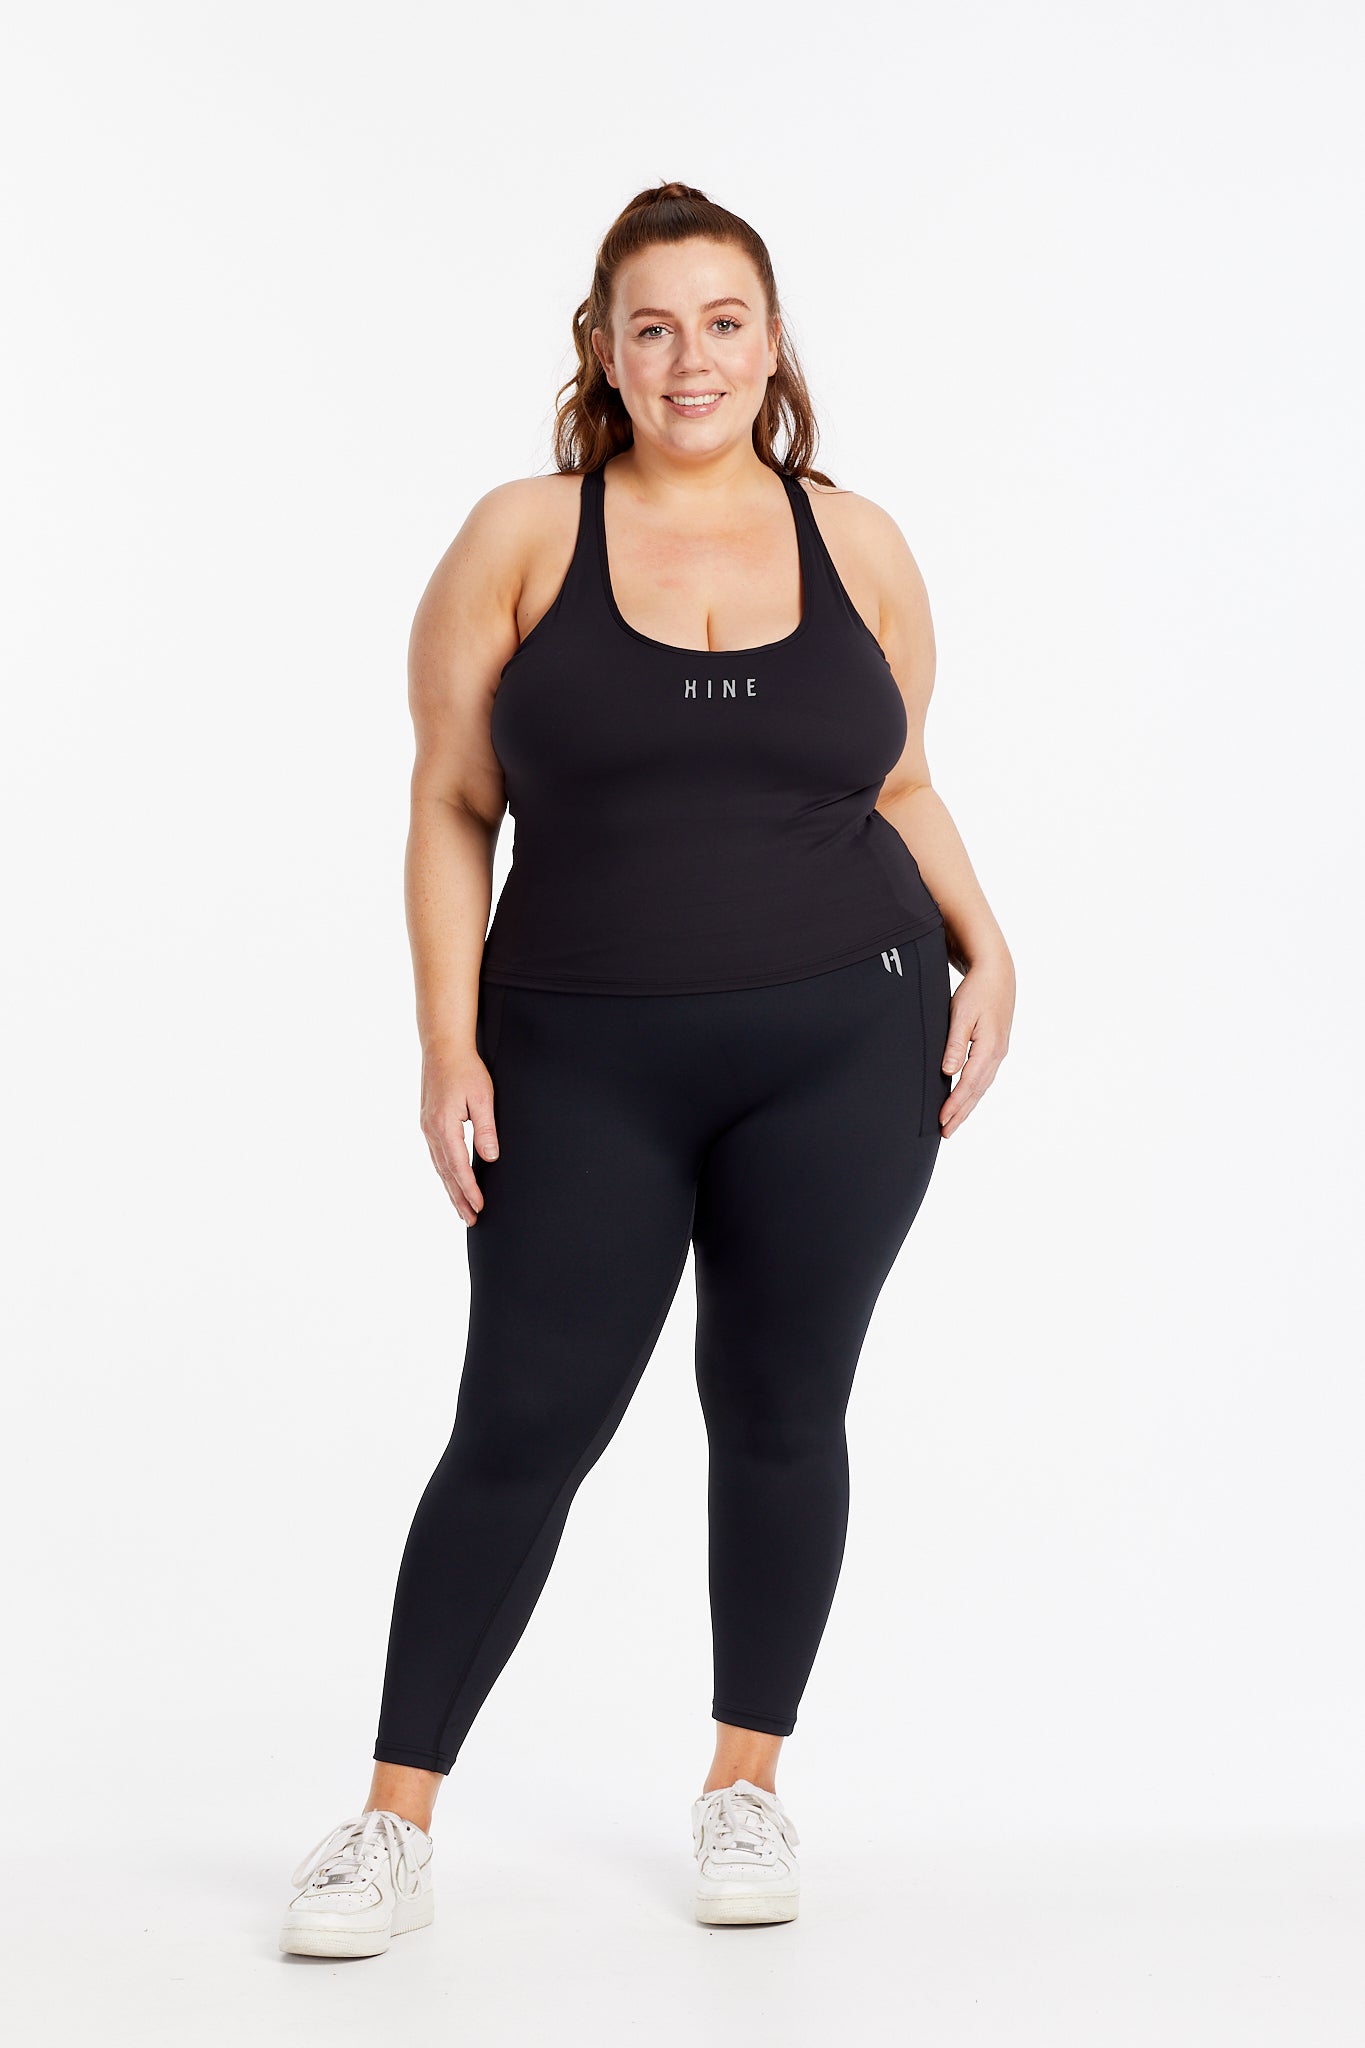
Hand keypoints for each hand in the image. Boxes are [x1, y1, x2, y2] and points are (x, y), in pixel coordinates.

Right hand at [420, 1045, 499, 1223]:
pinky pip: (436, 1156)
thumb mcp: (483, 1097)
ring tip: (462, 1209)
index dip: (470, 1189)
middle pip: (446, 1173)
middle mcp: (431, 1130)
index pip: (459, 1167)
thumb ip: (486, 1128)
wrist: (442, 1048)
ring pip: (439, 1167)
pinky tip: (451, 1182)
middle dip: (459, 1198)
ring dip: (451, 1189)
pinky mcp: (428, 1123)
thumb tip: (490, 1157)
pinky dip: (445, 1173)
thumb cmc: (466, 1069)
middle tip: (471, 1220)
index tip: (480, 1206)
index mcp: (444, 1126)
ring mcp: (427, 1127)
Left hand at [939, 951, 1012, 1137]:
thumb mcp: (961, 1014)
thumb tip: (948, 1072)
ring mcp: (999, 1052)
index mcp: (989, 1047)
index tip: (941, 1120)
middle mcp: (997, 1053)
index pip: (969, 1084)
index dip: (955, 1104)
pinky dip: (974, 1092)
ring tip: (953, 1123)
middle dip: (961, 1113)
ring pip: (982, 1086)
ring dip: (968, 1106)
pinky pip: (984, 1077)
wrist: (998, 973)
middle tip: (946, 1133)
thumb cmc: (976, 991)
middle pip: (977, 1091)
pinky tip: (966, 1099)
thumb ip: (955, 1044)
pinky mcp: (996, 1047)